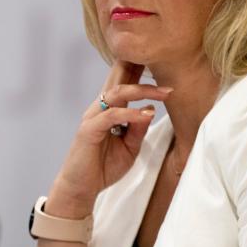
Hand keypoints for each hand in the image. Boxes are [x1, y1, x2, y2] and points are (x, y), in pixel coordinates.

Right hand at [48, 60, 170, 216]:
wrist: (81, 188)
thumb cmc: (103, 167)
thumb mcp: (130, 147)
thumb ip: (138, 128)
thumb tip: (150, 108)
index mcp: (109, 110)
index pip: (123, 83)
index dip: (138, 69)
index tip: (160, 60)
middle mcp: (99, 108)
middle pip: (117, 79)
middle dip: (137, 66)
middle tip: (161, 58)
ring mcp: (93, 117)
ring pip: (116, 93)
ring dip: (142, 90)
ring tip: (164, 93)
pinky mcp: (88, 130)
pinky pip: (111, 115)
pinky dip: (130, 114)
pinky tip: (147, 115)